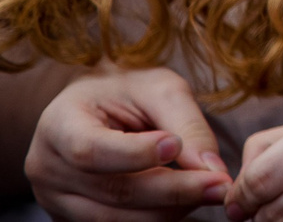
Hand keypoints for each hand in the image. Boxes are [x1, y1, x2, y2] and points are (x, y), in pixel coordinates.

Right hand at [26, 67, 229, 221]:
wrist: (96, 106)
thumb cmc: (127, 90)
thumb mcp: (159, 88)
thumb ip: (186, 124)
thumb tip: (213, 170)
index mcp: (59, 124)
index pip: (91, 150)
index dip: (135, 154)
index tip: (175, 145)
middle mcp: (48, 168)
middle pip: (113, 191)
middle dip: (173, 191)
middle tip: (220, 185)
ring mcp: (56, 199)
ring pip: (116, 218)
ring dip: (169, 210)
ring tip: (209, 191)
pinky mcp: (71, 218)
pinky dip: (156, 217)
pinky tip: (185, 202)